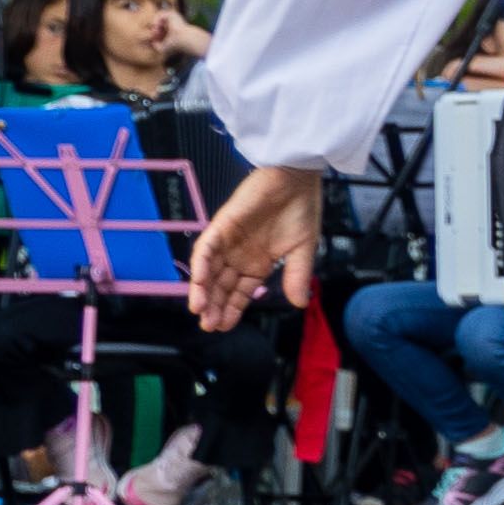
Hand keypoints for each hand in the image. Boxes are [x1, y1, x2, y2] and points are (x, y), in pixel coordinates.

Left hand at [187, 161, 326, 329]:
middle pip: (221, 286)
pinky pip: (205, 249)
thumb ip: (298, 276)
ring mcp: (227, 242)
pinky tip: (199, 284)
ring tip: (201, 311)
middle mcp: (239, 255)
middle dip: (215, 306)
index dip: (232, 309)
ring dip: (202, 291)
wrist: (297, 177)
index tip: (225, 326)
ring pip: (208, 271)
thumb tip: (299, 303)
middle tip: (209, 325)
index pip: (240, 292)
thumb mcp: (304, 249)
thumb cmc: (302, 208)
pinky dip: (200, 266)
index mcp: (258, 263)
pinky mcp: (220, 227)